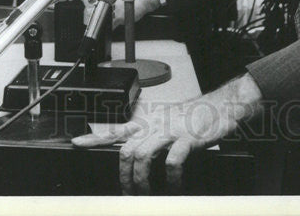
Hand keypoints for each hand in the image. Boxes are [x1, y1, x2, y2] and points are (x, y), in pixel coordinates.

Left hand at [72, 73, 262, 193]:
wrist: (223, 106)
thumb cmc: (196, 117)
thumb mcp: (169, 122)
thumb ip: (153, 135)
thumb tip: (139, 156)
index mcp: (150, 122)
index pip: (117, 130)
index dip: (95, 137)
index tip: (76, 143)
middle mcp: (156, 125)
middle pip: (126, 149)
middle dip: (123, 176)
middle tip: (127, 193)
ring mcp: (170, 131)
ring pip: (142, 155)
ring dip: (141, 180)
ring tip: (145, 194)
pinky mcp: (187, 138)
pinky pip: (172, 161)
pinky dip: (170, 178)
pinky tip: (173, 186)